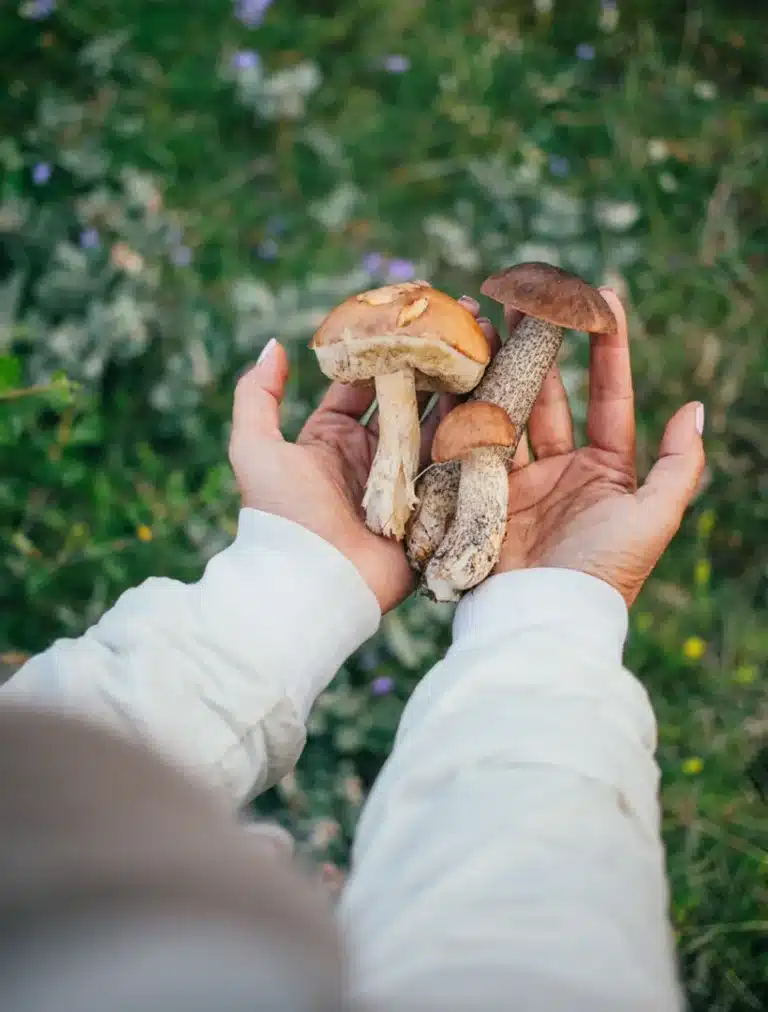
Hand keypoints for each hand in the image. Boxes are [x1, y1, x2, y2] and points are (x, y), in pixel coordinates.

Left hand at [228, 309, 497, 613]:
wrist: (312, 582)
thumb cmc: (280, 516)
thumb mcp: (254, 448)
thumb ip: (256, 394)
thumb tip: (274, 344)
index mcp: (333, 439)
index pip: (366, 383)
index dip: (389, 347)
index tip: (416, 311)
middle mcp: (373, 458)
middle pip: (412, 399)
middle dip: (438, 360)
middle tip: (468, 321)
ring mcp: (406, 483)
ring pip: (441, 426)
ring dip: (465, 388)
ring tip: (493, 347)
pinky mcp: (433, 510)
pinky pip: (459, 467)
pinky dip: (478, 435)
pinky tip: (502, 398)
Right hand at [495, 290, 705, 605]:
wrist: (543, 616)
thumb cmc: (605, 570)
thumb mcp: (655, 517)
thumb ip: (678, 464)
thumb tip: (696, 408)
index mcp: (606, 469)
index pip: (609, 397)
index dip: (608, 348)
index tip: (605, 298)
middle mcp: (561, 468)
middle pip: (552, 393)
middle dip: (541, 344)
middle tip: (529, 294)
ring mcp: (518, 478)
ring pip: (509, 407)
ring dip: (498, 363)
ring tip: (486, 316)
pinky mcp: (480, 491)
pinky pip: (474, 438)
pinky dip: (465, 403)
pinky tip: (458, 365)